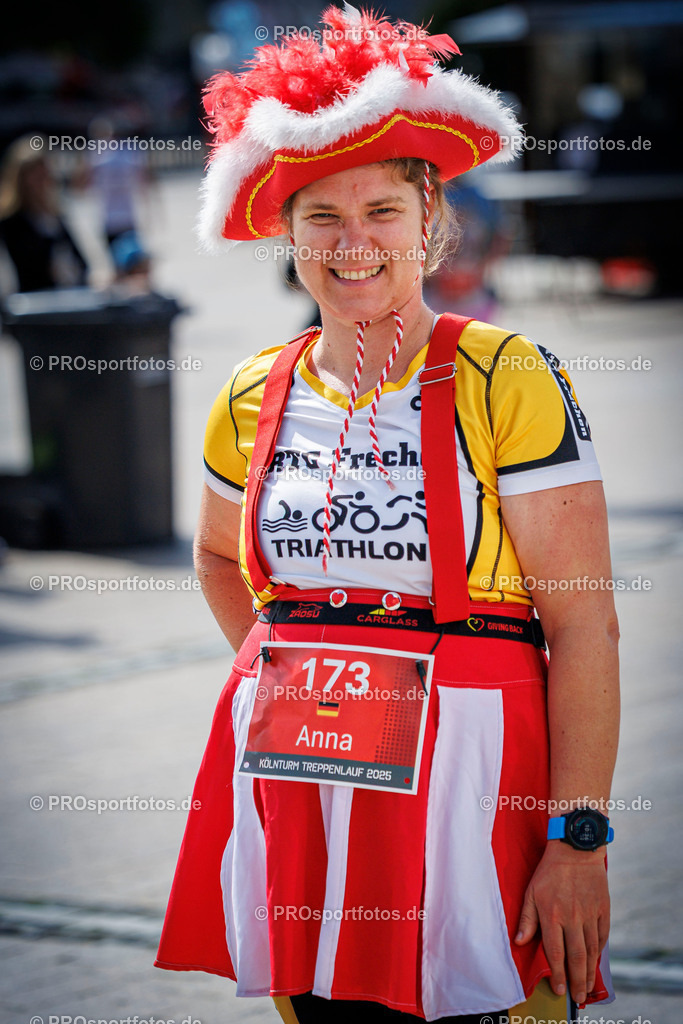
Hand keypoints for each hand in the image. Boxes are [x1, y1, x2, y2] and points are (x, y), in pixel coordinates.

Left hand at [514, 841, 609, 1004]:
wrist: (576, 848)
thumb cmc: (550, 870)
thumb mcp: (531, 891)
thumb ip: (527, 918)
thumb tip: (519, 942)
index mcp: (553, 914)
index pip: (555, 953)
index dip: (558, 974)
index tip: (560, 990)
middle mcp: (573, 918)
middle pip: (576, 957)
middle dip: (576, 981)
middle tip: (577, 998)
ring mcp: (590, 914)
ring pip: (591, 950)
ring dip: (589, 972)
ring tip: (587, 987)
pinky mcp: (602, 909)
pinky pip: (602, 936)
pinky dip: (600, 951)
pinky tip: (596, 961)